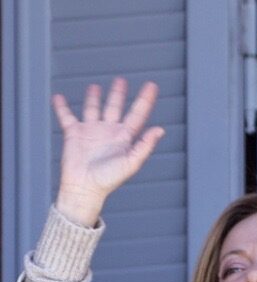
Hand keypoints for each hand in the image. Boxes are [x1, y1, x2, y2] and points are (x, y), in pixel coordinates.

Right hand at [53, 78, 163, 225]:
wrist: (84, 188)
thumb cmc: (109, 179)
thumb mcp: (131, 162)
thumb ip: (145, 145)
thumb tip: (160, 129)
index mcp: (125, 137)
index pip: (137, 114)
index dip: (145, 100)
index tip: (152, 85)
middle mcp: (109, 131)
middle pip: (115, 107)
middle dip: (118, 94)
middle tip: (121, 80)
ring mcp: (91, 131)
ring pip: (93, 109)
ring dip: (94, 98)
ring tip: (95, 86)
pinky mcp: (74, 133)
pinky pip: (67, 116)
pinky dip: (61, 107)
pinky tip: (58, 97)